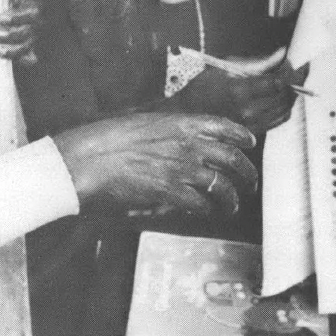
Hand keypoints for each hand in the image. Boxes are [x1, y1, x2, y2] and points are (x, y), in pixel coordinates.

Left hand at [0, 0, 40, 64]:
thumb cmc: (19, 2)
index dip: (15, 18)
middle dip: (4, 35)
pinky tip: (12, 62)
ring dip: (9, 51)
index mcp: (33, 11)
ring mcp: (32, 40)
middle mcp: (35, 27)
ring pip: (23, 48)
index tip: (0, 18)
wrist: (34, 14)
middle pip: (21, 34)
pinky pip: (29, 59)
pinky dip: (23, 61)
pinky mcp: (29, 50)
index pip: (27, 16)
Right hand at [52, 112, 256, 216]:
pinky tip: (205, 212)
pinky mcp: (169, 191)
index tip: (249, 144)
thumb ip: (166, 131)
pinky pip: (200, 202)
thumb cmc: (104, 140)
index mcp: (179, 122)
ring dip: (231, 198)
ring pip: (222, 184)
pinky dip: (206, 209)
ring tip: (232, 206)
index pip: (224, 126)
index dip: (241, 137)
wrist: (85, 159)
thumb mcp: (141, 123)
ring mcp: (180, 167)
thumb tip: (178, 140)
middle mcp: (186, 143)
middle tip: (249, 183)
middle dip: (246, 173)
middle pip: (232, 158)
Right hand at [175, 63, 305, 133]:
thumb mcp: (225, 66)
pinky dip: (286, 106)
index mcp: (240, 90)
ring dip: (292, 94)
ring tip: (290, 82)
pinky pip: (280, 120)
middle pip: (286, 95)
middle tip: (297, 69)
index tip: (296, 62)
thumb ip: (257, 62)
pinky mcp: (253, 131)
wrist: (187, 114)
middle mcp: (248, 109)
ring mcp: (251, 123)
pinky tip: (282, 97)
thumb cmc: (202, 88)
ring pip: (286, 108)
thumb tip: (280, 54)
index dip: (292, 71)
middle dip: (296, 80)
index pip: (279, 82)